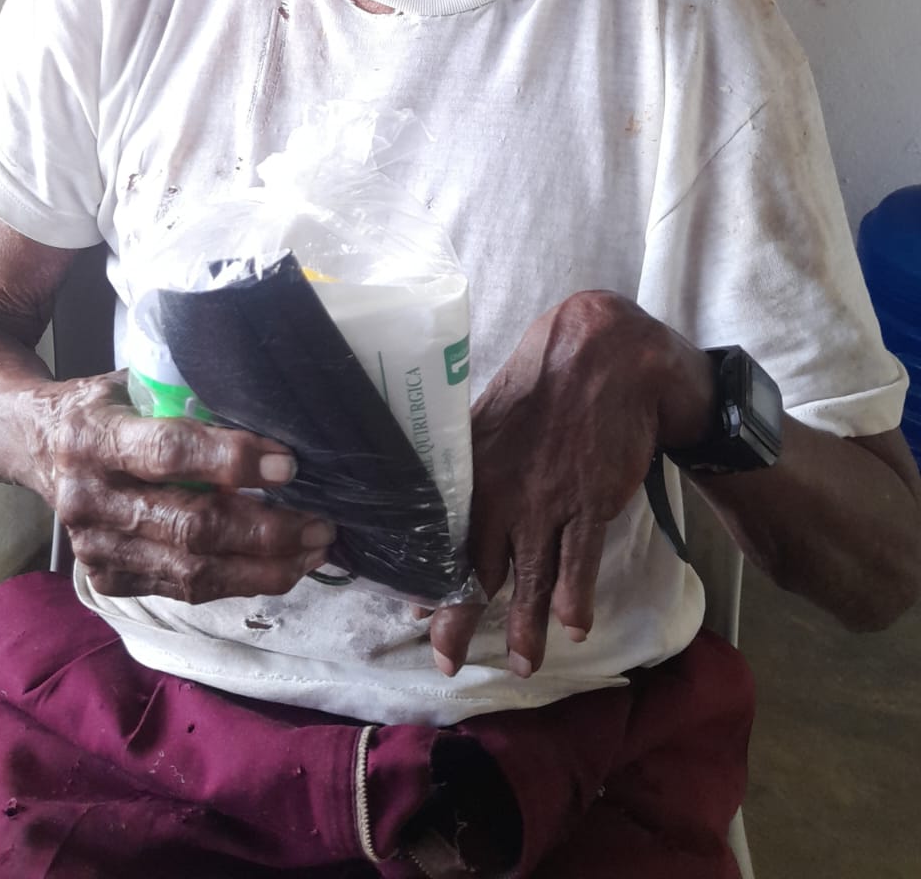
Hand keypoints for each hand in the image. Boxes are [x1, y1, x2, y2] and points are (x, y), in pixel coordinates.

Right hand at [30, 372, 337, 600]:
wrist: (32, 443)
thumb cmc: (101, 405)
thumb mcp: (131, 382)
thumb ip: (185, 397)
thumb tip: (270, 412)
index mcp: (92, 437)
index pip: (168, 454)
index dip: (231, 462)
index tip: (288, 465)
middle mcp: (89, 500)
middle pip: (188, 528)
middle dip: (264, 531)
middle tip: (320, 523)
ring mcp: (95, 549)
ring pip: (192, 572)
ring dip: (263, 567)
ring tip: (314, 551)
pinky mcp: (107, 580)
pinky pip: (184, 590)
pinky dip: (237, 582)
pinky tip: (278, 568)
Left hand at [425, 292, 710, 677]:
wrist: (605, 357)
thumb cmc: (544, 384)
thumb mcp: (493, 417)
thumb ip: (474, 462)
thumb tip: (451, 499)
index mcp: (473, 470)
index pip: (443, 536)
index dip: (430, 580)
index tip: (415, 615)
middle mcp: (502, 491)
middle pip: (477, 569)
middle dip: (461, 620)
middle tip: (448, 660)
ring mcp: (547, 501)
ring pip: (530, 578)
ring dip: (526, 628)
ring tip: (523, 665)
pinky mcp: (590, 503)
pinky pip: (579, 562)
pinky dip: (575, 600)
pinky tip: (574, 628)